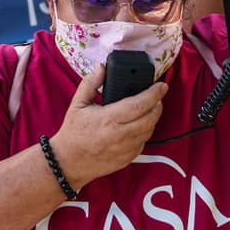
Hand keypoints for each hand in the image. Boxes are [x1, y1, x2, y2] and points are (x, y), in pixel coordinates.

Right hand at [49, 65, 166, 190]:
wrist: (68, 161)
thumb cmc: (73, 132)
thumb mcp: (77, 104)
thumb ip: (90, 83)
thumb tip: (102, 68)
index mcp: (108, 119)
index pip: (139, 104)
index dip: (154, 94)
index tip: (161, 85)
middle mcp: (119, 135)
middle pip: (150, 118)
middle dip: (158, 104)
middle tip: (158, 95)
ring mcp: (125, 149)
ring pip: (149, 131)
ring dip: (153, 118)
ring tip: (150, 108)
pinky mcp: (127, 158)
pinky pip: (143, 143)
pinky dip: (146, 131)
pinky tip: (140, 124)